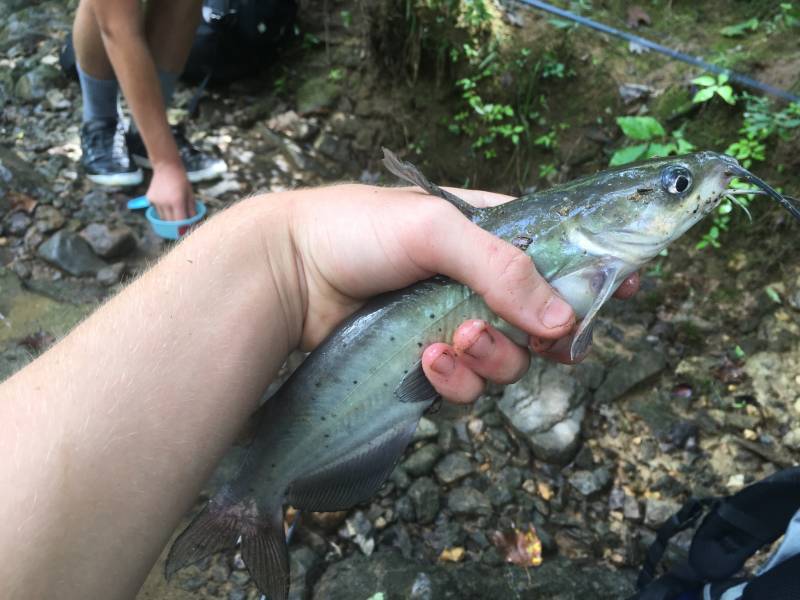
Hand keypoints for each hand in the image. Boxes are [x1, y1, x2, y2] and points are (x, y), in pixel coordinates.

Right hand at [147, 161, 195, 220]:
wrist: (166, 166)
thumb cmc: (181, 180)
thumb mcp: (190, 194)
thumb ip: (191, 209)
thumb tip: (193, 222)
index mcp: (177, 201)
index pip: (180, 221)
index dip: (184, 226)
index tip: (188, 228)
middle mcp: (165, 203)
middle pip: (170, 222)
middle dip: (177, 225)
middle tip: (182, 224)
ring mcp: (156, 201)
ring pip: (162, 217)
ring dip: (169, 218)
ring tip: (174, 211)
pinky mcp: (150, 199)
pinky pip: (157, 210)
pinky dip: (163, 211)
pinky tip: (166, 202)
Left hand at [283, 184, 638, 402]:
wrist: (287, 272)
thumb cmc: (356, 229)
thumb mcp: (436, 228)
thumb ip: (502, 267)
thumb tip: (563, 320)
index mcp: (488, 235)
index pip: (558, 255)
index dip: (594, 275)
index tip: (628, 291)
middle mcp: (476, 282)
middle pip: (541, 324)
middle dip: (532, 337)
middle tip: (511, 333)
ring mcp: (451, 324)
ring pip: (506, 362)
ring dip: (490, 359)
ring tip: (452, 341)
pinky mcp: (424, 362)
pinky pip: (463, 386)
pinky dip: (452, 379)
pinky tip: (427, 360)